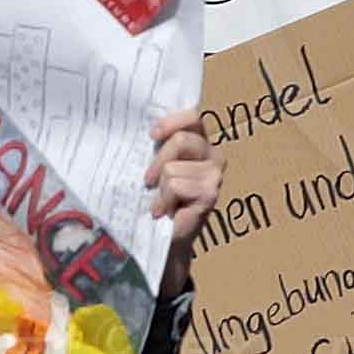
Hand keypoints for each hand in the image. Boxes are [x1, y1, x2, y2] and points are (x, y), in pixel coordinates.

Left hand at [148, 108, 224, 225]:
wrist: (165, 235)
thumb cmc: (158, 197)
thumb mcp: (156, 166)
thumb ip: (157, 146)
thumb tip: (139, 128)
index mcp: (201, 143)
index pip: (193, 118)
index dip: (173, 122)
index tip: (153, 136)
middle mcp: (214, 156)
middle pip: (181, 140)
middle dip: (158, 161)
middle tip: (149, 181)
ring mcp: (215, 175)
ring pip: (172, 168)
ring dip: (160, 188)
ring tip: (163, 201)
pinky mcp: (210, 194)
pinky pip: (175, 186)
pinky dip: (164, 201)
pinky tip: (166, 211)